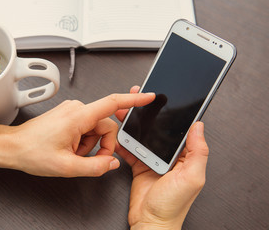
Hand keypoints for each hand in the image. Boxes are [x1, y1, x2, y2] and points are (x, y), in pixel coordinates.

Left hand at [0, 93, 154, 176]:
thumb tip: (112, 163)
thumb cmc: (32, 151)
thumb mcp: (66, 166)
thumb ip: (95, 166)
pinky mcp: (69, 115)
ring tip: (73, 153)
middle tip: (89, 159)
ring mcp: (72, 111)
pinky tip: (71, 148)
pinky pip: (87, 127)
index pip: (112, 103)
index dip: (133, 99)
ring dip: (91, 144)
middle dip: (103, 145)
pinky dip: (84, 140)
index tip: (148, 96)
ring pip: (96, 128)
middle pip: (106, 125)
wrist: (13, 147)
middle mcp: (76, 108)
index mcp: (78, 116)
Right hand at [115, 86, 208, 229]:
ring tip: (123, 114)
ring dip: (132, 125)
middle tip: (136, 101)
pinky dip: (123, 142)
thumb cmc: (172, 205)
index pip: (177, 128)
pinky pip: (131, 149)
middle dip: (146, 114)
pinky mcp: (140, 165)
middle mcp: (169, 156)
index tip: (159, 99)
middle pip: (157, 129)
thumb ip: (197, 151)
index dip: (169, 112)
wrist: (150, 223)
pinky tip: (117, 135)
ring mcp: (153, 160)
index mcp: (185, 156)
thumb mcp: (191, 177)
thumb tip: (199, 126)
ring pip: (142, 136)